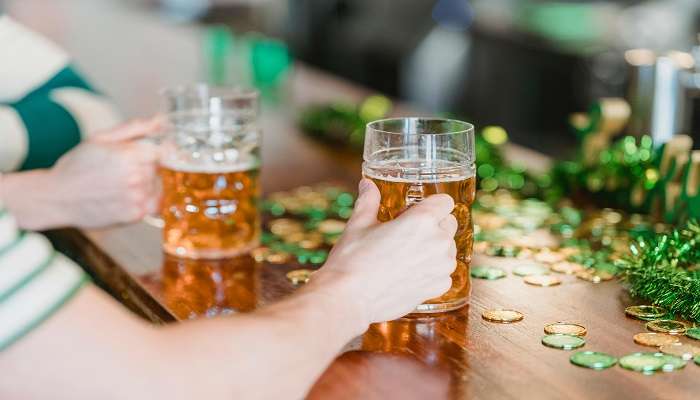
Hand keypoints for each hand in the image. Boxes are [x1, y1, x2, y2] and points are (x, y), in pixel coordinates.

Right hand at [2, 119, 160, 229]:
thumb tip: (161, 119)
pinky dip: (143, 200)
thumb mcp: (101, 139)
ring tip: (119, 185)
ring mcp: (137, 197)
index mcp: (130, 155)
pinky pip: (153, 205)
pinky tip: (123, 198)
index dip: (152, 152)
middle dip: (146, 168)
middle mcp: (137, 177)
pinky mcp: (135, 215)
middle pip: (159, 168)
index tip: (141, 156)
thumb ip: (134, 128)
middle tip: (120, 172)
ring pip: (158, 186)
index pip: (163, 150)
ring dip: (146, 185)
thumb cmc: (77, 166)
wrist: (57, 198)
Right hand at [310, 179, 457, 327]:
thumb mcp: (359, 224)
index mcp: (422, 220)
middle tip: (407, 233)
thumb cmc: (352, 259)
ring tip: (407, 255)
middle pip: (449, 224)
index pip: (445, 202)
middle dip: (434, 225)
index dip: (430, 205)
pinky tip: (409, 273)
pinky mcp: (438, 288)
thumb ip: (368, 200)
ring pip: (448, 249)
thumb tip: (367, 184)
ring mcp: (441, 267)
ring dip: (435, 248)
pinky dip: (432, 271)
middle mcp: (438, 242)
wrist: (349, 298)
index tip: (413, 212)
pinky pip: (444, 273)